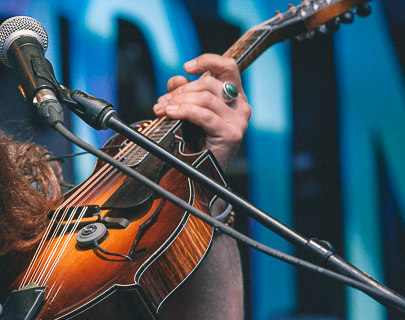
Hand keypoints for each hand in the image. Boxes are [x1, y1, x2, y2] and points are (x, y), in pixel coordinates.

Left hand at [153, 54, 250, 168]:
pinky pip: (203, 115)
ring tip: (163, 109)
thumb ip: (185, 93)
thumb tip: (176, 78)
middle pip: (210, 84)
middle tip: (162, 102)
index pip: (228, 67)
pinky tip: (171, 113)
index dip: (208, 61)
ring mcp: (238, 120)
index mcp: (236, 97)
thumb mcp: (190, 112)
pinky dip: (184, 111)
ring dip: (179, 101)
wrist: (201, 174)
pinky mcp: (230, 133)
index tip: (186, 67)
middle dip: (181, 90)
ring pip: (205, 98)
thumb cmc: (197, 144)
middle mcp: (241, 106)